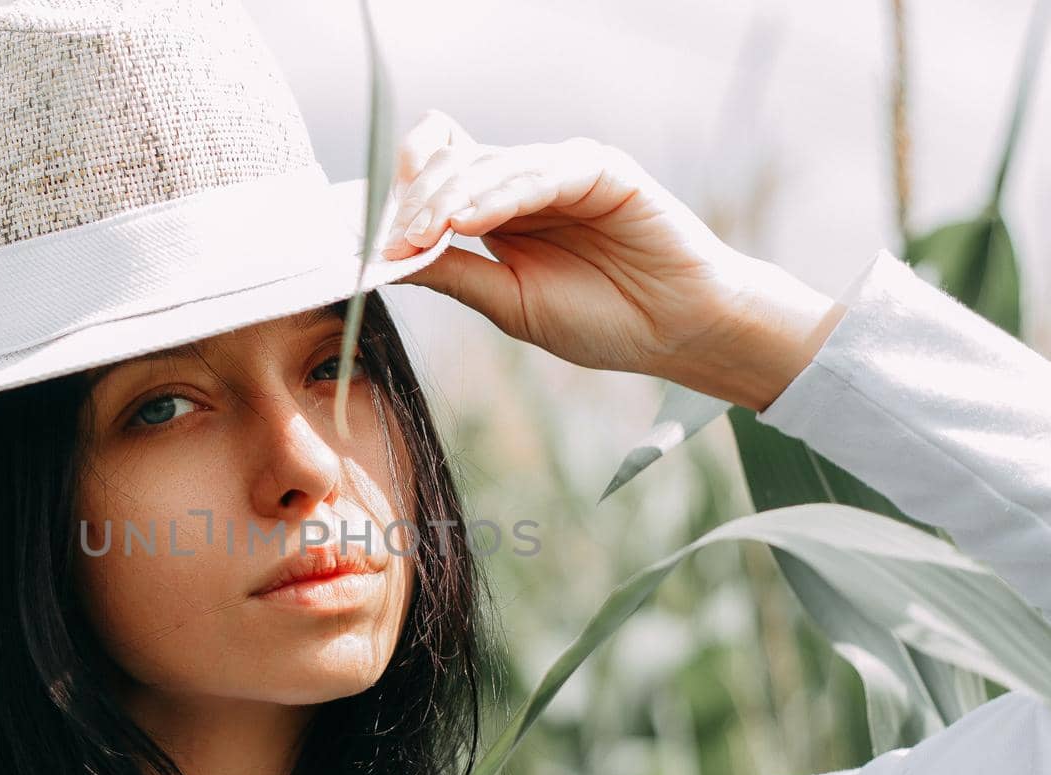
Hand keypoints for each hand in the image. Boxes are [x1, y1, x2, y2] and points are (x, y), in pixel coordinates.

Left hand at [382, 110, 844, 410]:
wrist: (676, 332)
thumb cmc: (600, 319)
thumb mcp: (510, 303)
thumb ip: (455, 274)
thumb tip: (388, 260)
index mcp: (498, 209)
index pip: (437, 176)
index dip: (404, 199)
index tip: (374, 243)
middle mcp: (525, 181)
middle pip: (452, 166)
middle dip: (416, 204)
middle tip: (392, 243)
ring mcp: (561, 170)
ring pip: (487, 165)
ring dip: (448, 200)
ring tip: (420, 235)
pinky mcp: (599, 168)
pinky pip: (540, 172)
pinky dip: (499, 194)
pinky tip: (469, 220)